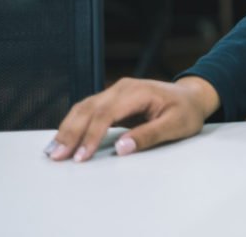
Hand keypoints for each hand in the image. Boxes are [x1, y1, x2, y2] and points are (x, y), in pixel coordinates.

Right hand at [45, 76, 219, 161]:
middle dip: (71, 133)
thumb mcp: (176, 125)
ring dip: (67, 128)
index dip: (91, 135)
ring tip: (53, 150)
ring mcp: (115, 92)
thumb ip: (149, 135)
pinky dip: (74, 123)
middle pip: (89, 109)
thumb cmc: (186, 110)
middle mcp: (122, 88)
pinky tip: (64, 138)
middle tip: (56, 156)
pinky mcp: (112, 100)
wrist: (192, 96)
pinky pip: (88, 110)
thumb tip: (121, 148)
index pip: (107, 113)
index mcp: (138, 91)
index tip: (81, 156)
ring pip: (84, 107)